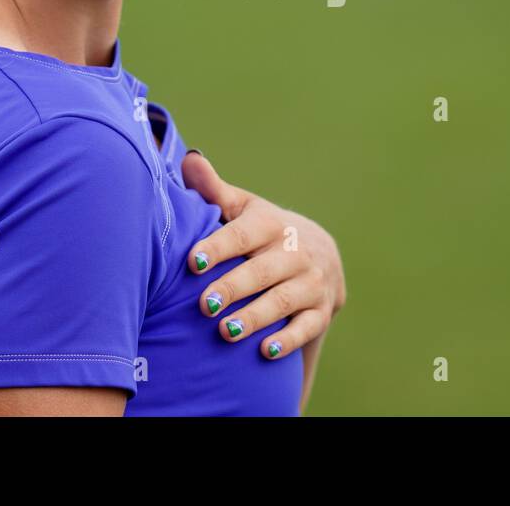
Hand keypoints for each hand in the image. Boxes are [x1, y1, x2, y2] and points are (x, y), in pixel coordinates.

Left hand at [181, 150, 344, 358]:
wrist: (319, 254)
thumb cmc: (263, 232)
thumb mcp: (243, 209)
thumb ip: (213, 191)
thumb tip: (189, 158)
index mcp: (270, 224)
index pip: (243, 234)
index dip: (218, 247)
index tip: (193, 262)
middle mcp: (295, 251)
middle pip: (262, 271)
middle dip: (233, 288)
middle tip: (203, 305)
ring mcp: (311, 282)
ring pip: (283, 300)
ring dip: (255, 316)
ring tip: (225, 332)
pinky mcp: (321, 310)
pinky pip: (306, 327)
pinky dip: (288, 340)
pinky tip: (265, 351)